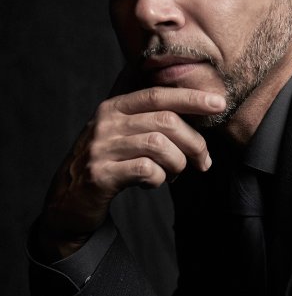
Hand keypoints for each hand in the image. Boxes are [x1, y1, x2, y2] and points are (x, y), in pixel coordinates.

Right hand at [36, 76, 225, 257]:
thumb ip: (151, 119)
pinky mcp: (100, 175)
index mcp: (115, 107)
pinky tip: (153, 183)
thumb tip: (198, 114)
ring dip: (178, 164)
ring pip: (160, 146)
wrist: (68, 200)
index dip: (191, 98)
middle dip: (194, 143)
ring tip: (174, 174)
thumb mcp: (123, 134)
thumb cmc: (108, 164)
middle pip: (166, 122)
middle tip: (203, 162)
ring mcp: (101, 148)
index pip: (158, 94)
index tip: (219, 103)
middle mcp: (106, 123)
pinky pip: (146, 170)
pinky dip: (159, 179)